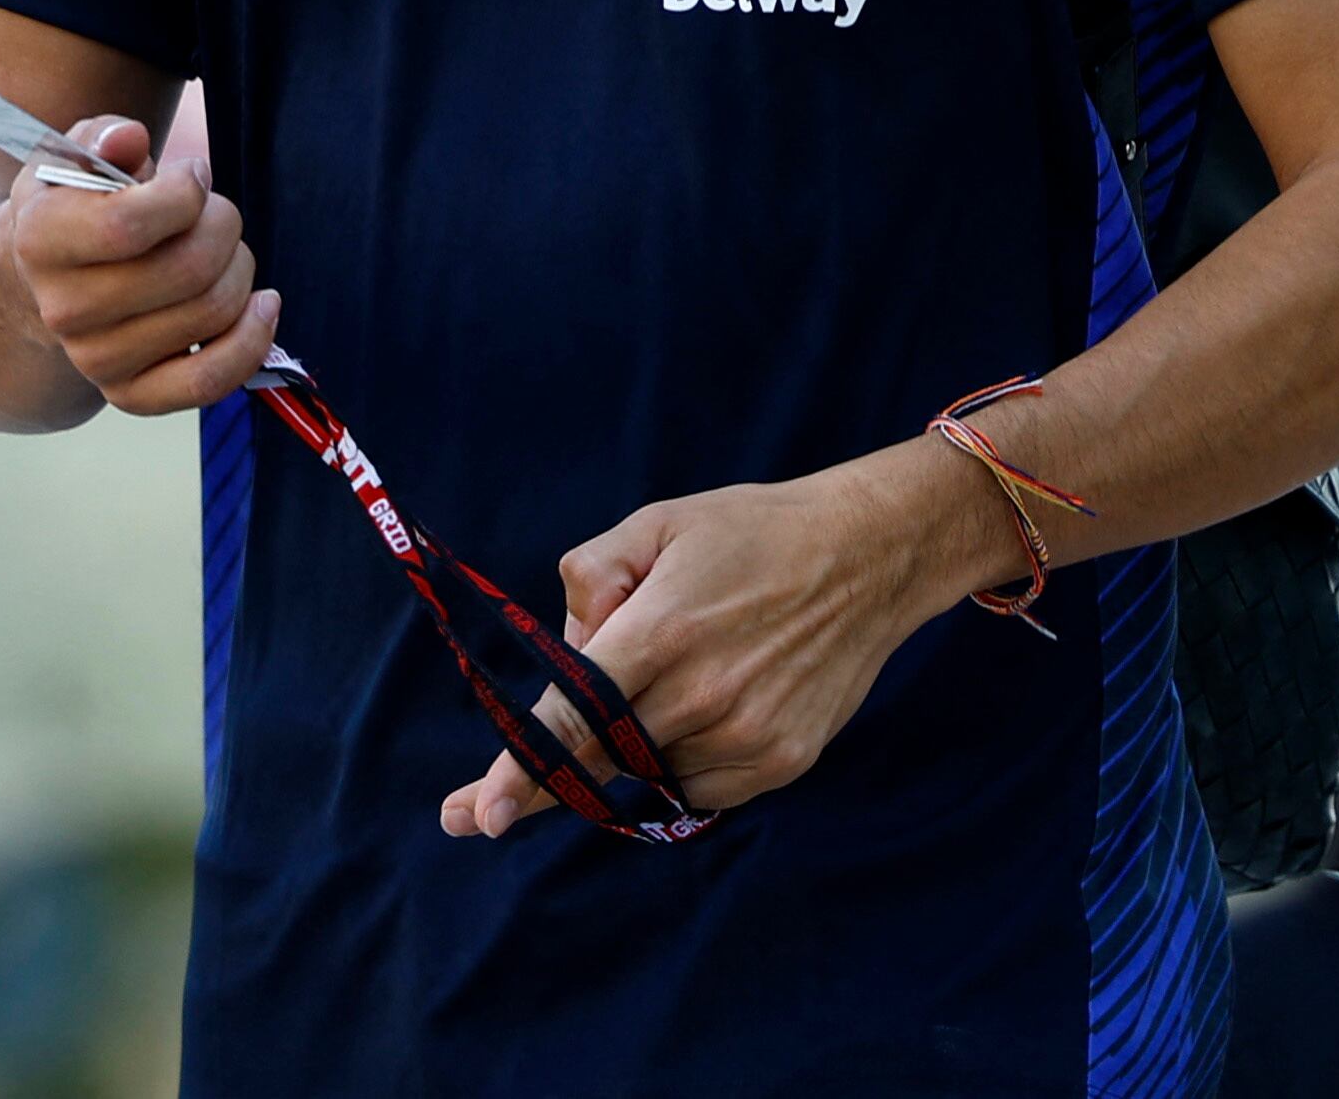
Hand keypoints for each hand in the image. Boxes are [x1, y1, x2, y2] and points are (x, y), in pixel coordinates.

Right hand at [0, 117, 281, 416]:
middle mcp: (63, 309)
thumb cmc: (75, 204)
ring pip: (210, 314)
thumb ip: (104, 137)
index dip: (184, 192)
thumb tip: (129, 139)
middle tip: (215, 211)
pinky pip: (209, 382)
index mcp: (40, 240)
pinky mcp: (129, 395)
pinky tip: (261, 305)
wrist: (46, 279)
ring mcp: (95, 359)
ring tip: (222, 249)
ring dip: (239, 270)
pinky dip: (251, 341)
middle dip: (222, 226)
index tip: (191, 175)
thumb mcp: (75, 156)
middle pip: (187, 270)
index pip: (129, 225)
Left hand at [439, 439, 1005, 833]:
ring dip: (626, 749)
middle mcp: (704, 695)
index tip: (481, 815)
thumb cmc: (748, 533)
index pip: (575, 716)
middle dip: (536, 785)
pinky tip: (698, 707)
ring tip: (668, 683)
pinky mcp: (782, 763)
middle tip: (471, 813)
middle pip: (600, 760)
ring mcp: (747, 737)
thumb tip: (565, 648)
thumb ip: (590, 578)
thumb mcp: (654, 524)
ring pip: (647, 772)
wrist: (867, 557)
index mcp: (662, 632)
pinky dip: (676, 760)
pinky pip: (698, 787)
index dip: (522, 770)